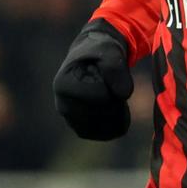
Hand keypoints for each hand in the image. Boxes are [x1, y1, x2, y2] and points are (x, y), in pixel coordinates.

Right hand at [53, 19, 132, 140]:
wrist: (92, 60)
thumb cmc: (101, 53)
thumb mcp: (110, 53)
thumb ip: (116, 69)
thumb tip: (123, 94)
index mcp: (64, 84)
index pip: (101, 97)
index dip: (113, 87)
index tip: (109, 76)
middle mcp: (63, 105)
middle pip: (102, 114)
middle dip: (116, 101)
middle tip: (114, 86)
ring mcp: (70, 119)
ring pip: (103, 128)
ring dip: (118, 114)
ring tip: (116, 96)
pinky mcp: (80, 128)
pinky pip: (103, 134)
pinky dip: (116, 125)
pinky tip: (119, 109)